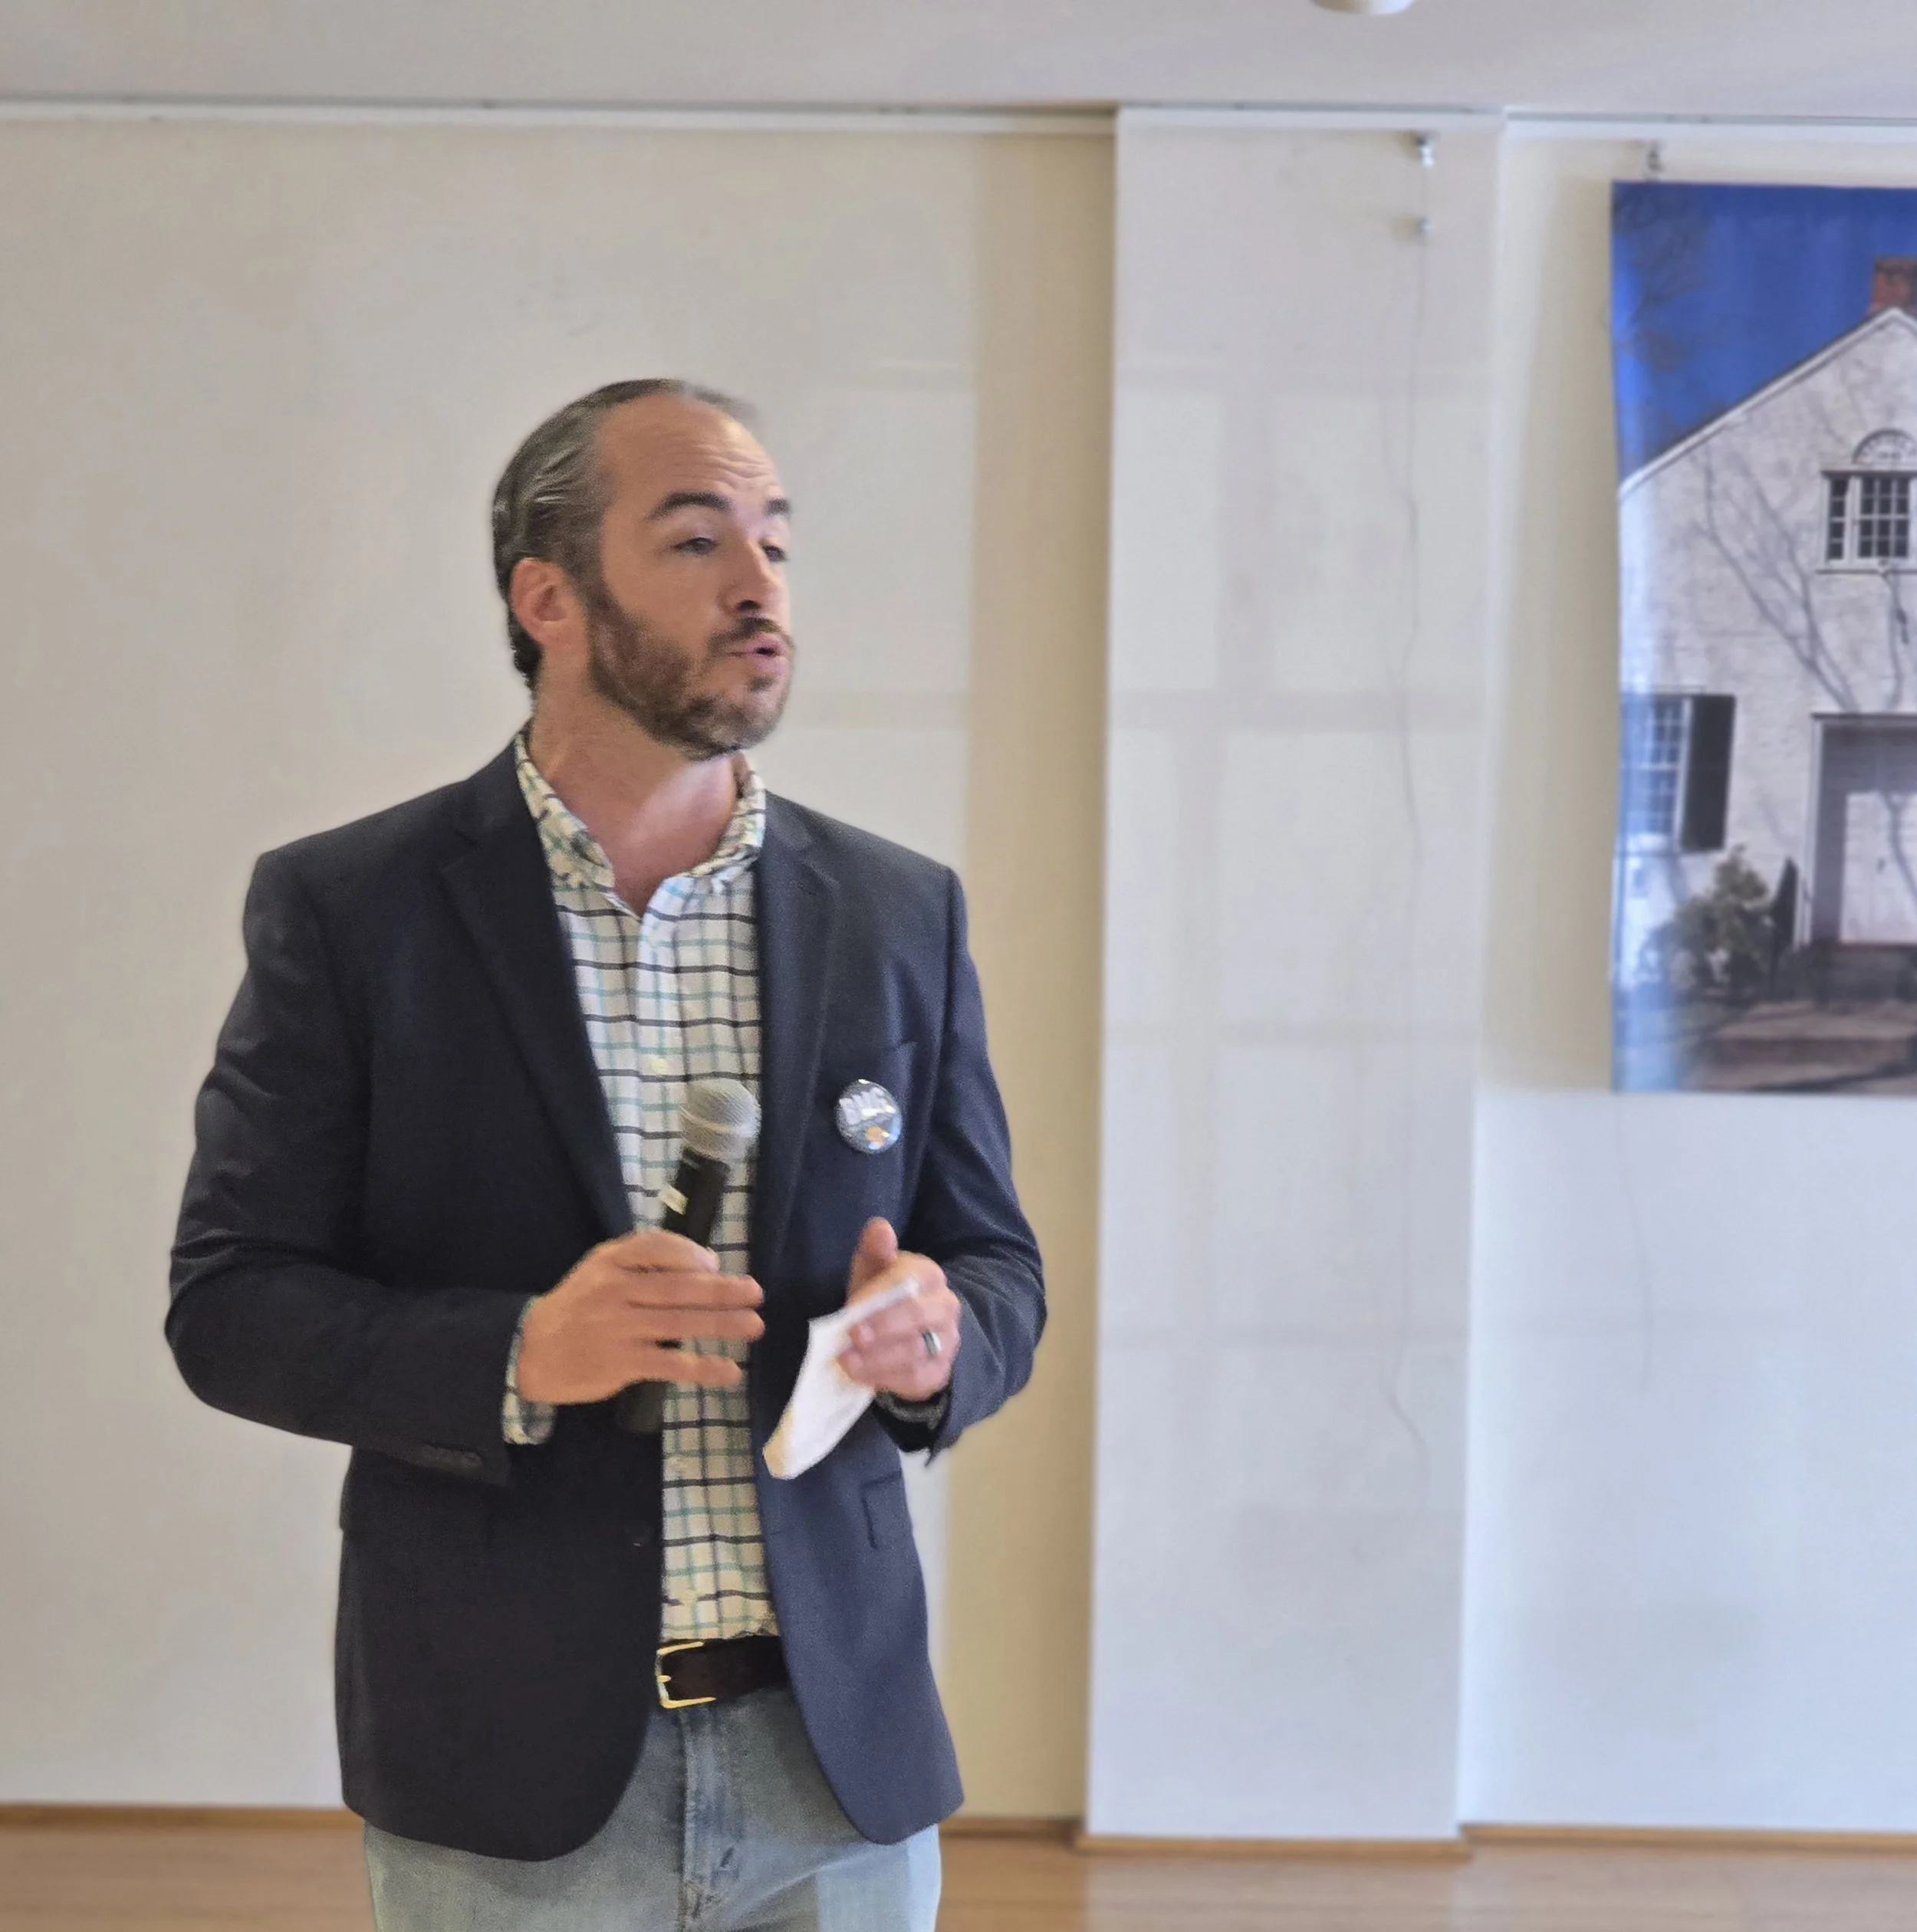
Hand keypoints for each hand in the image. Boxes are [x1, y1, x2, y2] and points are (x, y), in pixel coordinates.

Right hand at [516, 1230, 763, 1404]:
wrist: (531, 1351)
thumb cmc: (578, 1306)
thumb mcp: (600, 1269)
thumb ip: (642, 1259)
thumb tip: (703, 1264)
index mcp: (610, 1262)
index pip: (656, 1248)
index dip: (690, 1254)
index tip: (715, 1264)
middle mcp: (615, 1291)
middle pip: (678, 1287)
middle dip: (721, 1290)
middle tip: (755, 1293)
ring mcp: (620, 1329)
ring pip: (680, 1323)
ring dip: (721, 1325)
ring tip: (754, 1325)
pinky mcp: (623, 1364)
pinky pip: (671, 1365)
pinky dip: (704, 1369)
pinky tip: (730, 1371)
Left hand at [836, 1218, 960, 1402]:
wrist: (905, 1335)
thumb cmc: (882, 1297)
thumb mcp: (874, 1271)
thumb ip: (875, 1250)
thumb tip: (880, 1228)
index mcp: (929, 1275)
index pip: (908, 1280)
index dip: (879, 1294)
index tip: (851, 1307)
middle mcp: (945, 1306)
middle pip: (918, 1315)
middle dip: (883, 1326)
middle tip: (852, 1335)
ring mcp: (946, 1341)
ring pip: (916, 1351)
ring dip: (878, 1358)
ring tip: (846, 1361)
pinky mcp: (939, 1372)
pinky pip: (917, 1378)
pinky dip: (886, 1379)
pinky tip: (860, 1376)